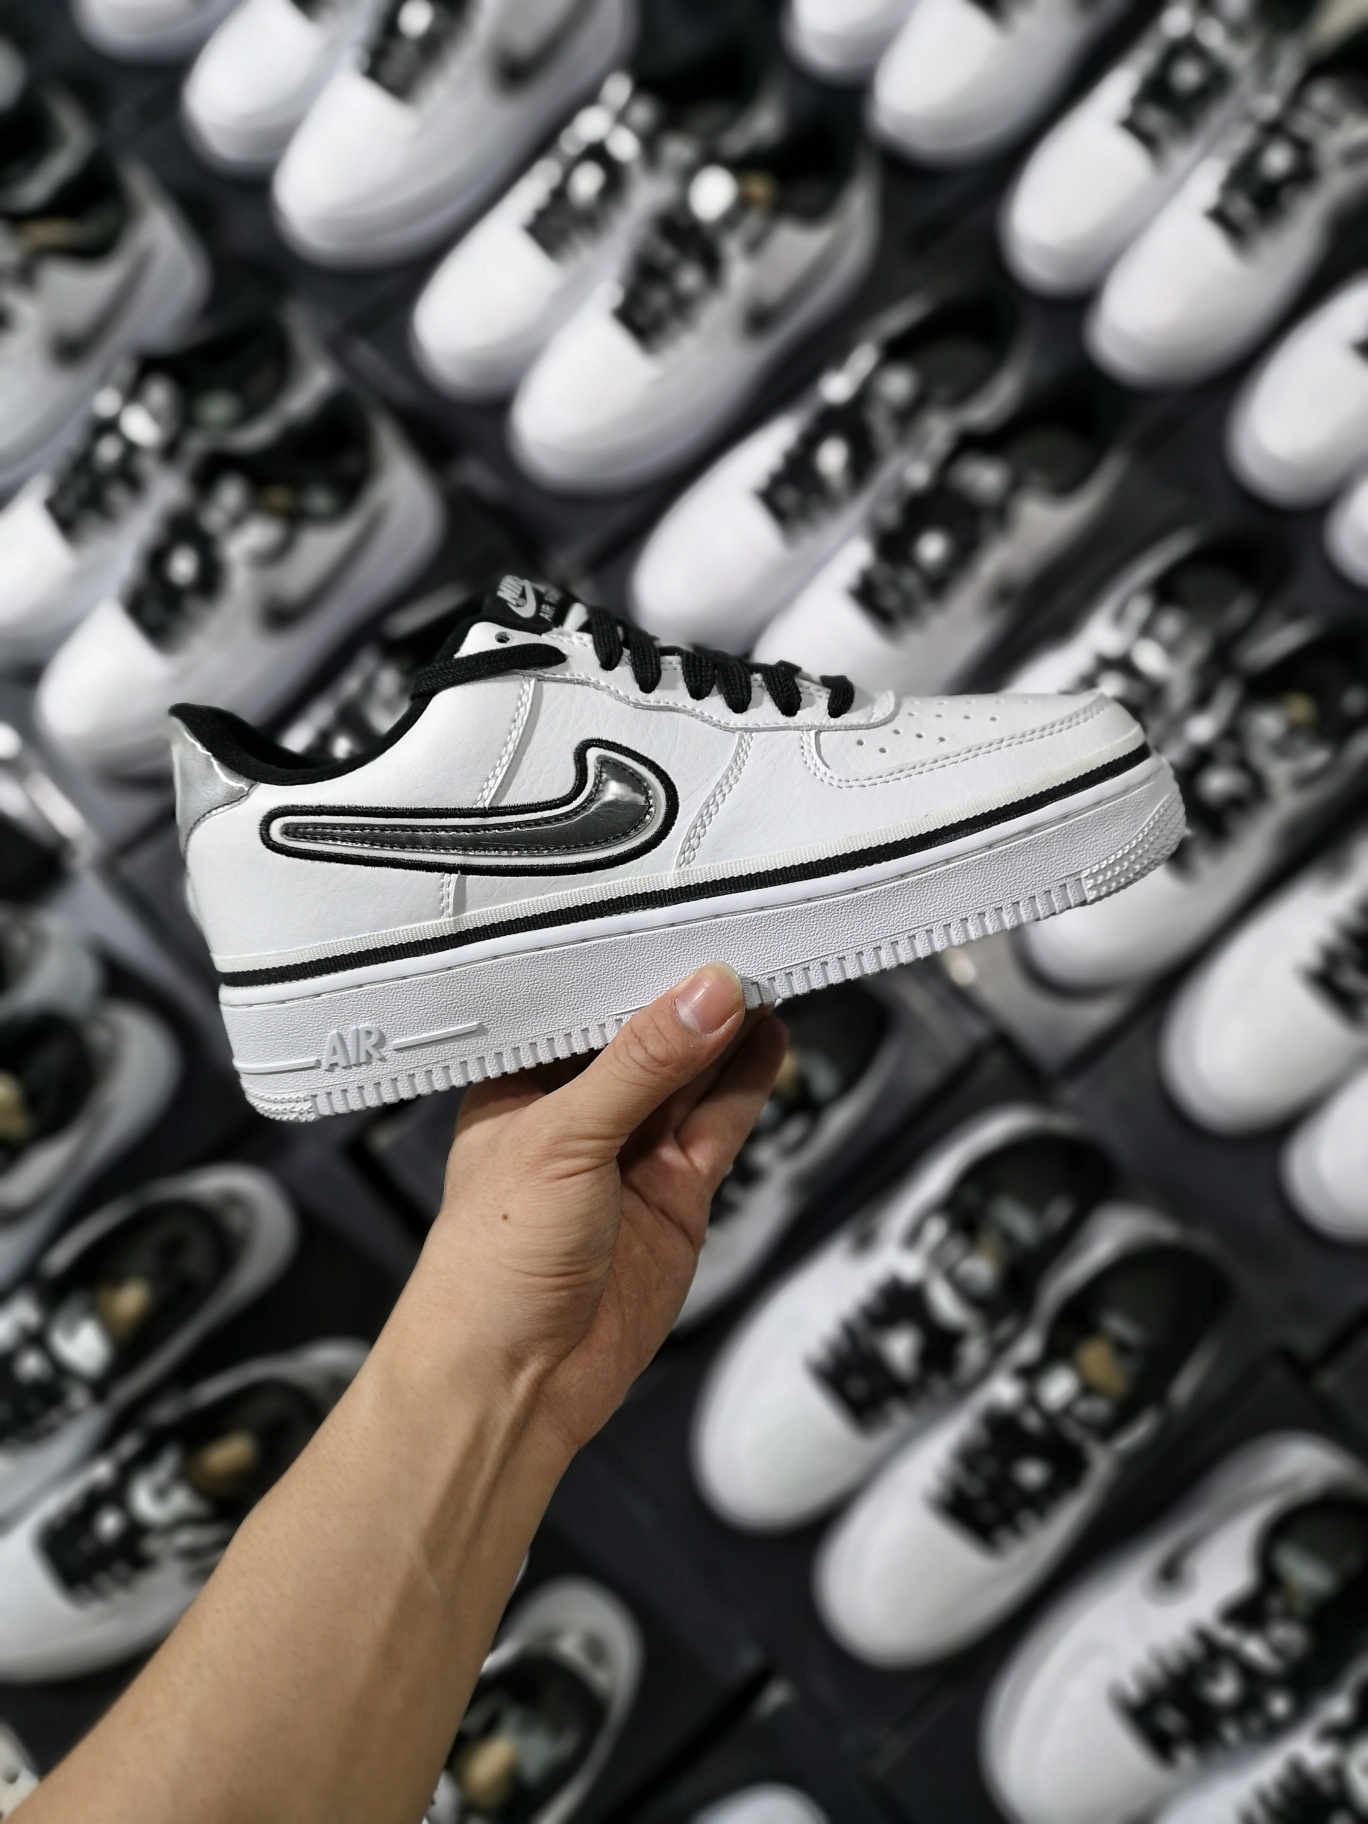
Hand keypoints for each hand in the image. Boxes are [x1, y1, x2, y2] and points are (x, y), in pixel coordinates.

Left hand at [410, 964, 786, 1457]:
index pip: (584, 1002)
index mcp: (522, 1081)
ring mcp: (632, 1151)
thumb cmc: (492, 1261)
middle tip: (747, 931)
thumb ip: (643, 1064)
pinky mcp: (677, 1191)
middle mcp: (579, 1109)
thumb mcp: (564, 1139)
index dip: (633, 959)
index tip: (686, 912)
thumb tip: (711, 992)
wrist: (514, 1384)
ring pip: (693, 1074)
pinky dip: (747, 1081)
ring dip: (729, 1029)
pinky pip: (719, 1123)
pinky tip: (771, 1036)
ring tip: (772, 969)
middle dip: (693, 991)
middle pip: (648, 1033)